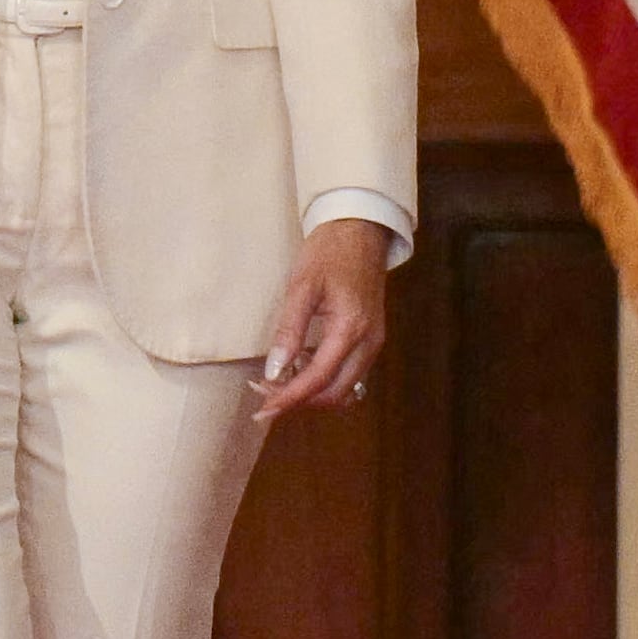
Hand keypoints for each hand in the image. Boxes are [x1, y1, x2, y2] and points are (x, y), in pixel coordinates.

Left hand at [250, 218, 394, 424]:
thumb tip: (274, 371)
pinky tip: (300, 367)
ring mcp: (374, 342)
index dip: (289, 398)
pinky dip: (325, 380)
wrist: (360, 230)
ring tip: (278, 383)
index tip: (263, 409)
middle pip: (335, 393)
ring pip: (345, 388)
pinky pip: (350, 374)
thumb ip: (289, 331)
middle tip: (265, 397)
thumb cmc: (329, 252)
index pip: (318, 379)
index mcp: (351, 328)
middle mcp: (369, 342)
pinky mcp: (371, 338)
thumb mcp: (302, 286)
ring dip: (312, 393)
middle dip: (299, 401)